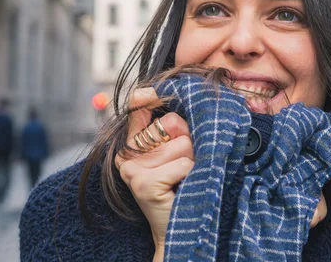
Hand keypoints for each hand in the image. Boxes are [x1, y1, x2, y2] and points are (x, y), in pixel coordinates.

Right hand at [114, 87, 327, 256]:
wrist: (188, 237)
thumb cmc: (194, 191)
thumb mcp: (187, 154)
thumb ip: (182, 127)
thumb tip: (202, 98)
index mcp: (135, 145)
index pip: (138, 105)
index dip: (150, 95)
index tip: (156, 93)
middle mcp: (128, 155)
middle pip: (173, 122)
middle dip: (191, 142)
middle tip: (189, 169)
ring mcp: (132, 170)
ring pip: (183, 143)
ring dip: (196, 163)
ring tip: (190, 181)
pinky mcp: (143, 183)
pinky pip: (184, 163)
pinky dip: (195, 176)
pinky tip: (187, 190)